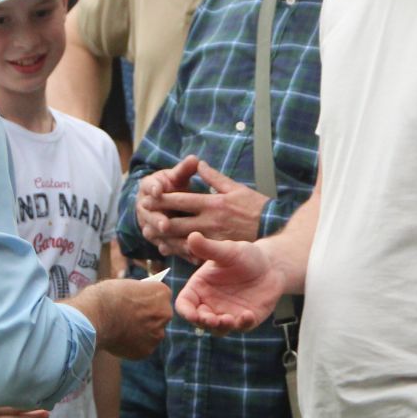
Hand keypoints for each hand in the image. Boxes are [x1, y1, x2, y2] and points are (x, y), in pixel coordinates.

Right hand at [77, 277, 171, 358]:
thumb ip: (138, 293)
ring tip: (124, 331)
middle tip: (131, 318)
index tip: (139, 302)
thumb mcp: (125, 285)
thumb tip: (139, 300)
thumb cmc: (105, 297)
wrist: (93, 318)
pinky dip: (134, 345)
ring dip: (142, 332)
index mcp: (161, 293)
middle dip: (148, 317)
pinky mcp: (146, 351)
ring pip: (152, 334)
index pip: (161, 296)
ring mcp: (157, 334)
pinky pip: (142, 347)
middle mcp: (165, 314)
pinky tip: (120, 340)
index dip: (148, 299)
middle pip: (160, 316)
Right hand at [136, 155, 200, 257]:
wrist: (163, 204)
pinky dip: (179, 253)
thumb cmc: (172, 187)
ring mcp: (149, 226)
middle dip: (156, 220)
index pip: (149, 187)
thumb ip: (184, 170)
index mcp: (148, 188)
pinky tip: (192, 257)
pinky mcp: (159, 241)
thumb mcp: (177, 177)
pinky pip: (168, 248)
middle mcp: (144, 208)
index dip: (153, 189)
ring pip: (157, 235)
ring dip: (168, 240)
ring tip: (181, 244)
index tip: (158, 191)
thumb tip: (194, 159)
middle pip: (149, 215)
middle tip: (164, 225)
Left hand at [146, 160, 269, 250]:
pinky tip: (169, 250)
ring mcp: (214, 237)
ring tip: (150, 234)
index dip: (163, 199)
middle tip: (143, 216)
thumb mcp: (235, 187)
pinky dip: (180, 251)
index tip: (149, 196)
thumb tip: (197, 164)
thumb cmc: (254, 205)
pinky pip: (196, 253)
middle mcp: (210, 221)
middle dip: (158, 219)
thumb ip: (213, 177)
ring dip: (164, 237)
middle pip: (177, 221)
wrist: (273, 226)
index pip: (182, 200)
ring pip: (182, 239)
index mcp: (213, 203)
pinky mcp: (218, 250)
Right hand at [175, 232, 285, 331]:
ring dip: (221, 327)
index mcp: (199, 288)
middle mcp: (210, 304)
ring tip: (228, 319)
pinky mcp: (245, 320)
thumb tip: (192, 236)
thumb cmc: (244, 256)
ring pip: (218, 329)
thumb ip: (209, 248)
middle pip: (199, 320)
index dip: (185, 311)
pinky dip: (243, 324)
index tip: (192, 314)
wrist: (271, 265)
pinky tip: (248, 315)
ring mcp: (227, 314)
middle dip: (204, 322)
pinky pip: (241, 327)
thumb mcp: (227, 251)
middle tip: (213, 320)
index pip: (184, 304)